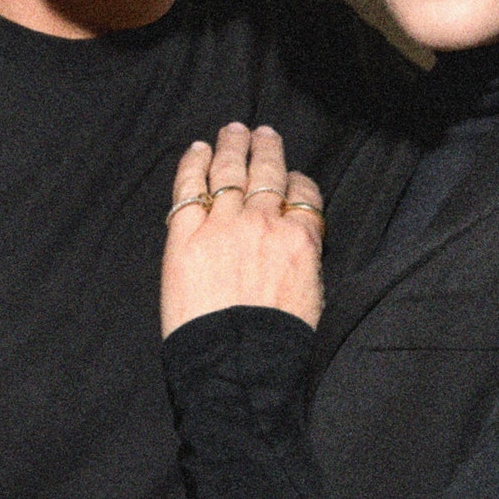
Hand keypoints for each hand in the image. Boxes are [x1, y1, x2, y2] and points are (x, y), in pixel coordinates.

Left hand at [161, 123, 326, 336]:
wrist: (239, 369)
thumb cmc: (277, 345)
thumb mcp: (312, 298)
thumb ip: (304, 261)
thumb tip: (296, 247)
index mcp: (299, 240)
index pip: (303, 194)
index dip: (297, 182)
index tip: (291, 177)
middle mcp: (264, 223)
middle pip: (267, 173)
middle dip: (266, 149)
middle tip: (263, 132)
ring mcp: (223, 226)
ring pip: (230, 172)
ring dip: (232, 146)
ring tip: (232, 130)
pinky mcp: (186, 237)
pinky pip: (190, 189)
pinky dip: (194, 164)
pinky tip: (197, 150)